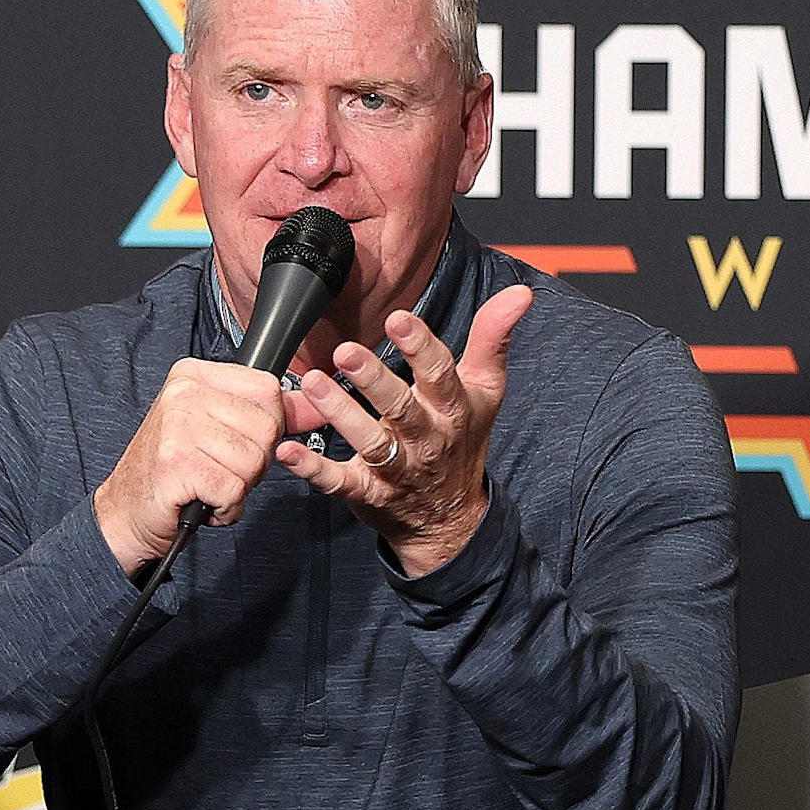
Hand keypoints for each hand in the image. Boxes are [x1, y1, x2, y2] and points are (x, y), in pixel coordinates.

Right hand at [94, 356, 307, 573]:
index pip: (269, 390)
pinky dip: (226, 508)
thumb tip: (318, 406)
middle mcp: (184, 393)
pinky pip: (233, 490)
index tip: (238, 442)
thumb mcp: (221, 428)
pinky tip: (202, 501)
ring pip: (254, 462)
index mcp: (196, 375)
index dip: (269, 427)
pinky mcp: (176, 463)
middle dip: (255, 463)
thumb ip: (270, 413)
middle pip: (267, 428)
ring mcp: (177, 426)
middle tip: (219, 469)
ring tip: (207, 484)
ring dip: (239, 487)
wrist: (127, 511)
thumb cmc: (175, 469)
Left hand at [289, 285, 530, 579]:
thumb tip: (520, 293)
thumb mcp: (486, 389)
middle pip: (402, 408)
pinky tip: (288, 450)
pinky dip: (313, 469)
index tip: (399, 317)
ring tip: (311, 383)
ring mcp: (398, 469)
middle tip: (345, 351)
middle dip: (374, 380)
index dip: (421, 346)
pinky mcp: (369, 494)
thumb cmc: (463, 440)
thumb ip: (492, 338)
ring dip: (340, 414)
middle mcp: (427, 439)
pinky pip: (340, 482)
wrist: (451, 517)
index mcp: (454, 409)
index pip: (440, 374)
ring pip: (371, 442)